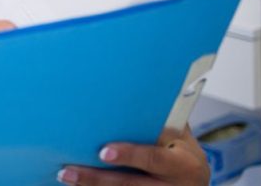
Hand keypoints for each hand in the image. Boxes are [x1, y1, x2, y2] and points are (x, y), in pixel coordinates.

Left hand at [57, 127, 209, 184]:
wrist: (195, 182)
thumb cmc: (180, 150)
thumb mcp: (180, 135)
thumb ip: (160, 117)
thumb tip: (128, 85)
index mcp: (184, 163)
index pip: (154, 158)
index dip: (129, 155)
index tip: (103, 152)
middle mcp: (175, 185)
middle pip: (131, 184)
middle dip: (98, 178)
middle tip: (69, 169)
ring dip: (91, 185)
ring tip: (66, 175)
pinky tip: (78, 185)